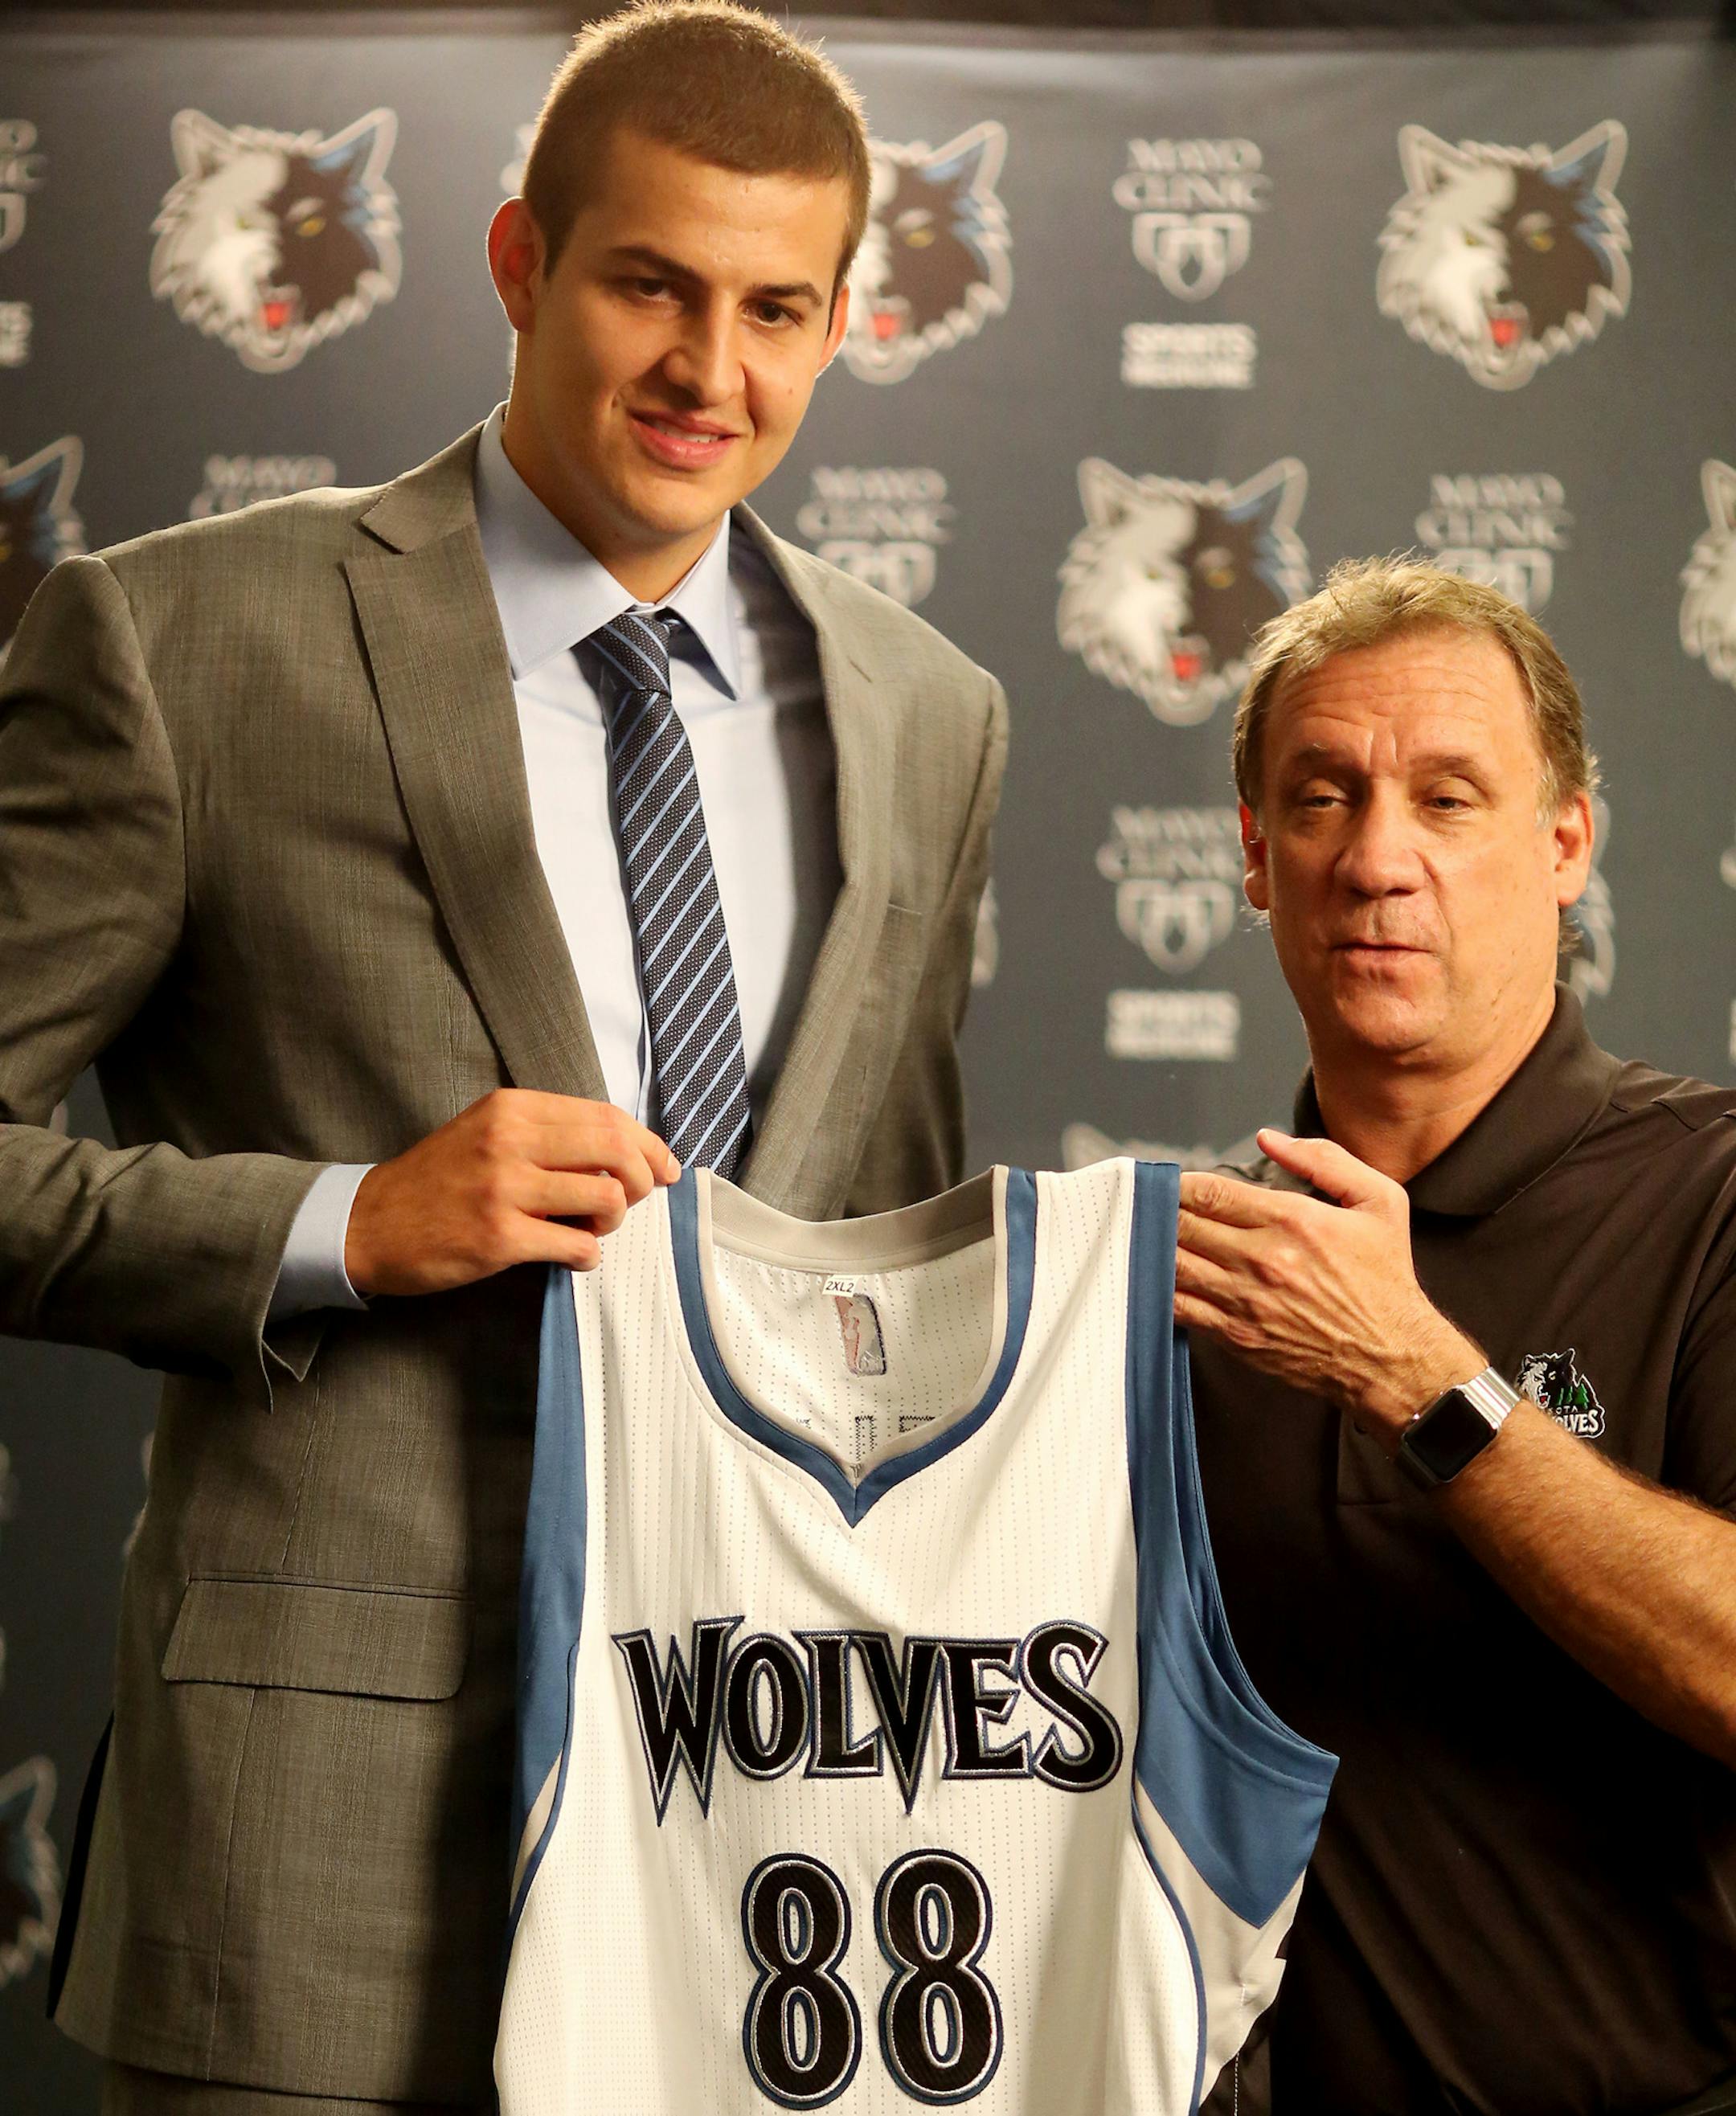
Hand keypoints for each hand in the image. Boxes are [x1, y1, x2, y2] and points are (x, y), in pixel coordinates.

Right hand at [345, 1090, 679, 1295]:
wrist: (368, 1222)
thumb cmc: (437, 1180)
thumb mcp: (488, 1132)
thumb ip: (548, 1134)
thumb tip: (625, 1152)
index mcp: (513, 1108)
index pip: (606, 1115)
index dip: (649, 1144)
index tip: (665, 1168)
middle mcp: (510, 1140)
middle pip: (616, 1150)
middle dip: (643, 1180)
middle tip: (635, 1201)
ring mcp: (504, 1189)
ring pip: (606, 1199)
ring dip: (613, 1222)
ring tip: (590, 1230)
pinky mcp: (498, 1238)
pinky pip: (577, 1247)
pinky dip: (587, 1256)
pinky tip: (571, 1255)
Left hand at [1174, 1129, 1482, 1441]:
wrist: (1391, 1356)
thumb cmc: (1385, 1279)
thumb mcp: (1379, 1201)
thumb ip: (1325, 1160)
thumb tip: (1269, 1139)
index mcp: (1292, 1219)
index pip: (1210, 1192)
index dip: (1180, 1184)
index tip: (1171, 1183)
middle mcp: (1262, 1259)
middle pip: (1183, 1224)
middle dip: (1160, 1211)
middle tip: (1150, 1207)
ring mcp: (1245, 1300)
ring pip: (1173, 1264)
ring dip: (1153, 1247)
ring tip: (1146, 1236)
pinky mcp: (1236, 1336)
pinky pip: (1179, 1307)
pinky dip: (1159, 1289)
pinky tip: (1154, 1277)